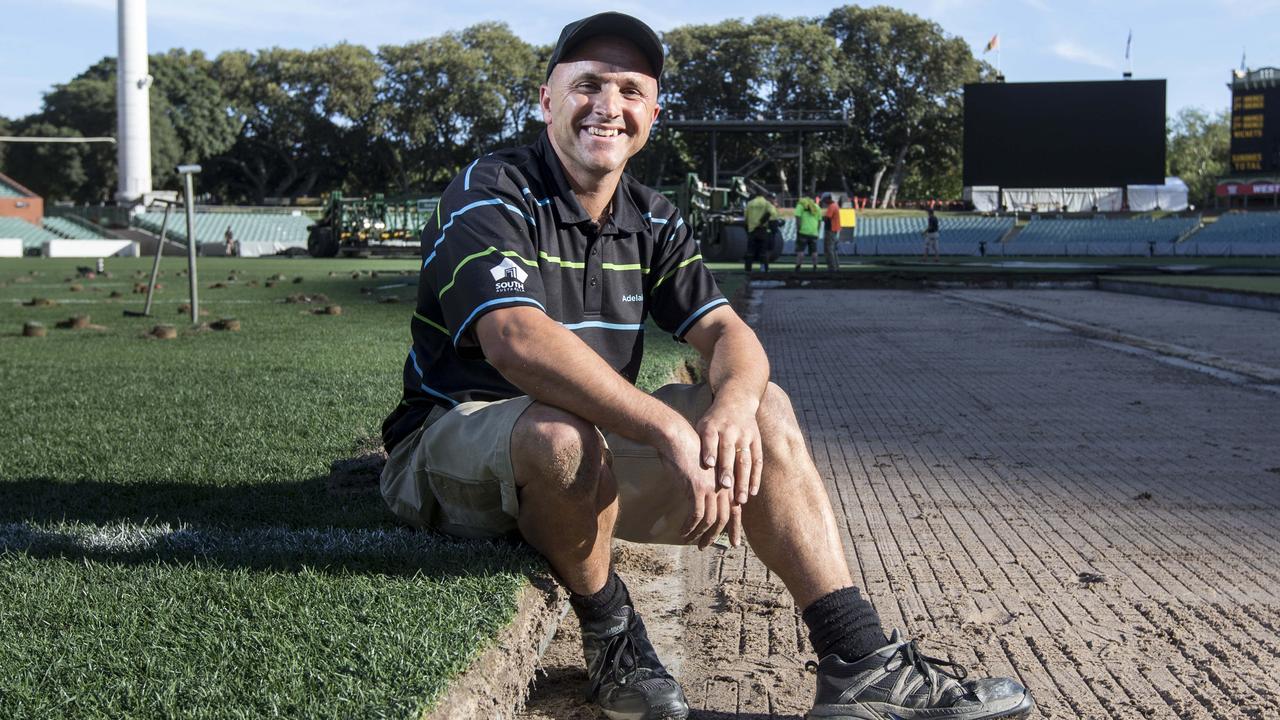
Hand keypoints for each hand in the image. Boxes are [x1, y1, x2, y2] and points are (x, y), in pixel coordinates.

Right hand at [657, 425, 726, 549]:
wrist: (677, 437)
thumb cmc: (686, 452)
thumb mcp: (702, 471)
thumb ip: (707, 487)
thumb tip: (704, 504)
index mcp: (727, 480)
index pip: (736, 509)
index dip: (735, 528)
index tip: (734, 542)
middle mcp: (723, 485)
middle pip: (725, 517)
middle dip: (717, 535)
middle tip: (707, 546)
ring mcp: (712, 487)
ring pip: (711, 519)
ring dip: (701, 534)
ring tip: (693, 542)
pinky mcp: (698, 488)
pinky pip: (696, 515)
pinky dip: (690, 527)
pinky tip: (683, 532)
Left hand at [695, 399, 762, 507]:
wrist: (737, 400)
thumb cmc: (713, 421)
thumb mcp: (702, 426)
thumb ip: (696, 444)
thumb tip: (680, 466)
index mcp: (713, 426)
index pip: (711, 439)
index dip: (710, 451)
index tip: (708, 464)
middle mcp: (730, 430)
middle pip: (729, 452)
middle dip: (727, 469)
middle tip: (724, 487)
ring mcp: (745, 436)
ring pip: (745, 460)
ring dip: (743, 481)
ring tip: (740, 500)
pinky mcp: (756, 441)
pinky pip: (757, 461)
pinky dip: (755, 477)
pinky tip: (752, 492)